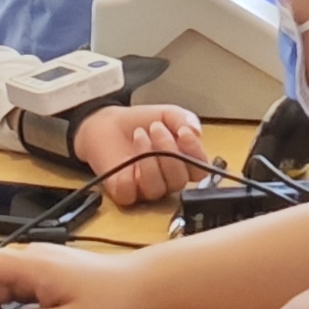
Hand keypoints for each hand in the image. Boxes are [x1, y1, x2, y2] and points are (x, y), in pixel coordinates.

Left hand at [72, 105, 208, 204]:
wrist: (108, 123)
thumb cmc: (140, 123)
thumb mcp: (167, 114)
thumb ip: (184, 119)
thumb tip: (195, 131)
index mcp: (183, 163)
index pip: (200, 170)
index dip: (194, 153)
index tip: (183, 132)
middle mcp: (168, 180)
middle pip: (179, 180)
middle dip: (168, 151)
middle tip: (156, 128)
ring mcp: (146, 189)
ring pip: (157, 188)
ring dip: (148, 159)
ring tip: (140, 135)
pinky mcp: (124, 193)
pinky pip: (130, 194)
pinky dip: (129, 177)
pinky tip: (127, 159)